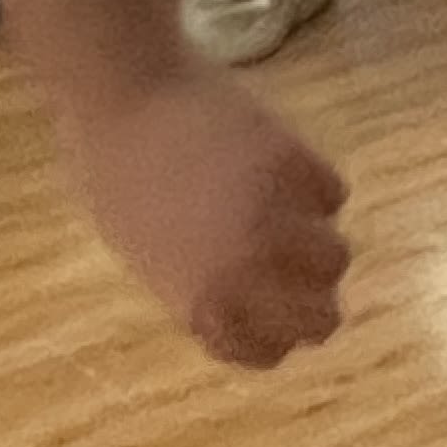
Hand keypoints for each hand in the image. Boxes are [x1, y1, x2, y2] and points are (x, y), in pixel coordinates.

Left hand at [62, 63, 351, 367]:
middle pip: (319, 319)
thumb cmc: (112, 172)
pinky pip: (331, 194)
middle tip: (297, 272)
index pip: (265, 352)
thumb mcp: (144, 254)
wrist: (127, 94)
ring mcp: (277, 219)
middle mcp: (249, 274)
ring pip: (334, 258)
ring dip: (316, 240)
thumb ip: (196, 288)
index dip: (271, 334)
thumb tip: (239, 296)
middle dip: (311, 301)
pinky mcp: (298, 164)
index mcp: (201, 303)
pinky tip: (285, 168)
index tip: (268, 312)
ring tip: (288, 212)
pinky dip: (313, 186)